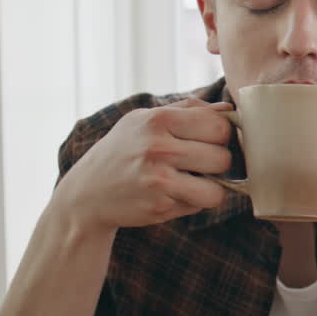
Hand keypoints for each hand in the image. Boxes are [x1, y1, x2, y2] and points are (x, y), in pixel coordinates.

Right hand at [50, 97, 234, 235]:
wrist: (86, 193)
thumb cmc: (125, 150)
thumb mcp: (146, 120)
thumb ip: (189, 110)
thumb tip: (230, 109)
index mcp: (158, 119)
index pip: (220, 126)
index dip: (220, 135)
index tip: (208, 140)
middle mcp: (158, 148)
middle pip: (223, 158)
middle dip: (217, 163)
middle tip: (197, 163)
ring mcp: (158, 180)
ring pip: (217, 190)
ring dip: (210, 188)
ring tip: (190, 180)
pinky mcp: (159, 207)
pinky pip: (199, 206)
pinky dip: (192, 201)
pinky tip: (172, 194)